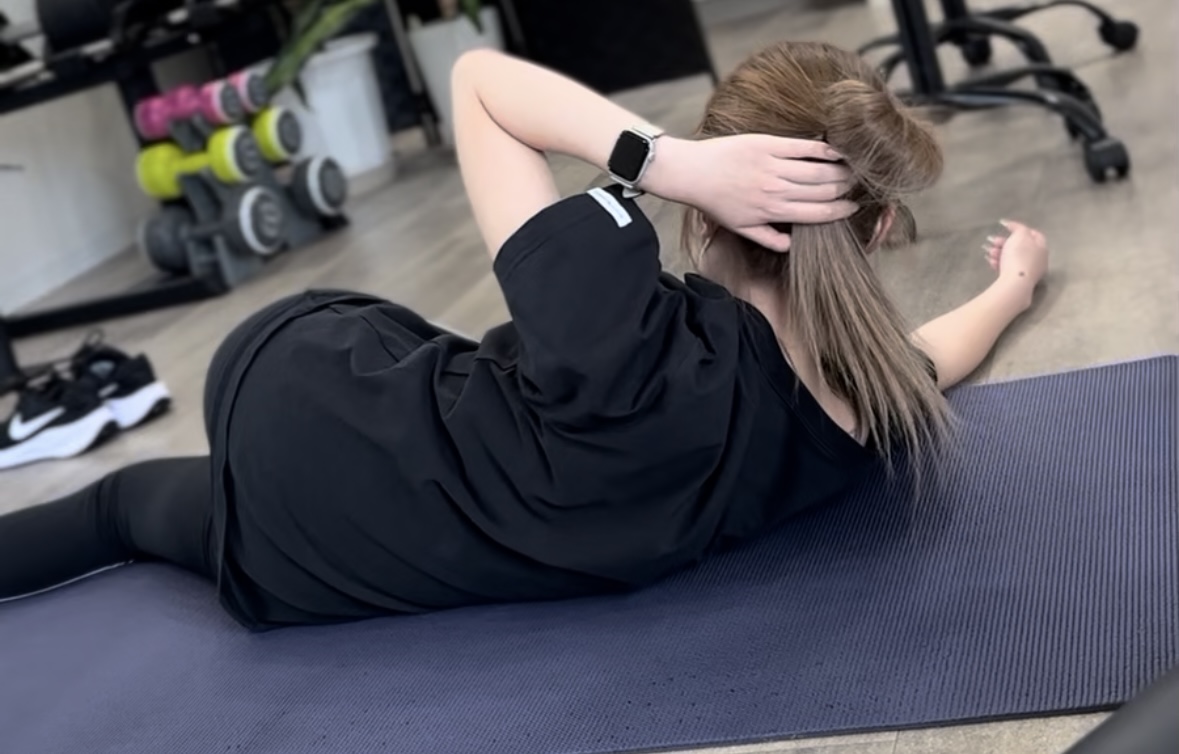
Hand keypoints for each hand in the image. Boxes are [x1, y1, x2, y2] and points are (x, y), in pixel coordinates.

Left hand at [648, 135, 857, 251]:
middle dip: (846, 188)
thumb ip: (769, 238)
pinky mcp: (768, 145)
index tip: (854, 207)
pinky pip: (803, 147)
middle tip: (859, 184)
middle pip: (824, 190)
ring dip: (841, 169)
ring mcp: (773, 167)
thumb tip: (792, 246)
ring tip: (854, 168)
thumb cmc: (717, 202)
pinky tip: (838, 150)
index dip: (841, 211)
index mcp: (773, 212)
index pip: (818, 213)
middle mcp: (777, 191)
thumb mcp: (741, 228)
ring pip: (819, 170)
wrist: (693, 173)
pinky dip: (824, 149)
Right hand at [983, 219, 1048, 287]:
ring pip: (1012, 257)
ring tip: (988, 251)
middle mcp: (1037, 259)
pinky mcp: (1018, 280)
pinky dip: (999, 263)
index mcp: (1041, 247)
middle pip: (1020, 246)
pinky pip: (1008, 267)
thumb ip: (1018, 228)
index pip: (1033, 234)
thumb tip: (1013, 225)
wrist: (1014, 283)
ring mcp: (1028, 271)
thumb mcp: (1020, 236)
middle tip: (991, 240)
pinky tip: (990, 261)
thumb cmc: (1019, 256)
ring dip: (999, 252)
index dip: (1019, 228)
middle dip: (1004, 242)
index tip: (1005, 227)